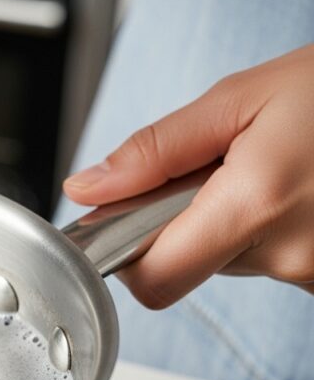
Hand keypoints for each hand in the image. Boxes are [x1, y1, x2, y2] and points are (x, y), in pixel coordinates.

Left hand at [64, 44, 313, 307]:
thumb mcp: (240, 98)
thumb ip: (155, 152)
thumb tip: (86, 189)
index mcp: (256, 206)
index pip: (155, 281)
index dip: (129, 255)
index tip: (130, 220)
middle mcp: (294, 256)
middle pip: (194, 267)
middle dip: (190, 221)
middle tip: (224, 165)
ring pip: (239, 263)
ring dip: (239, 222)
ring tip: (277, 168)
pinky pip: (280, 261)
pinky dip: (276, 229)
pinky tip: (301, 188)